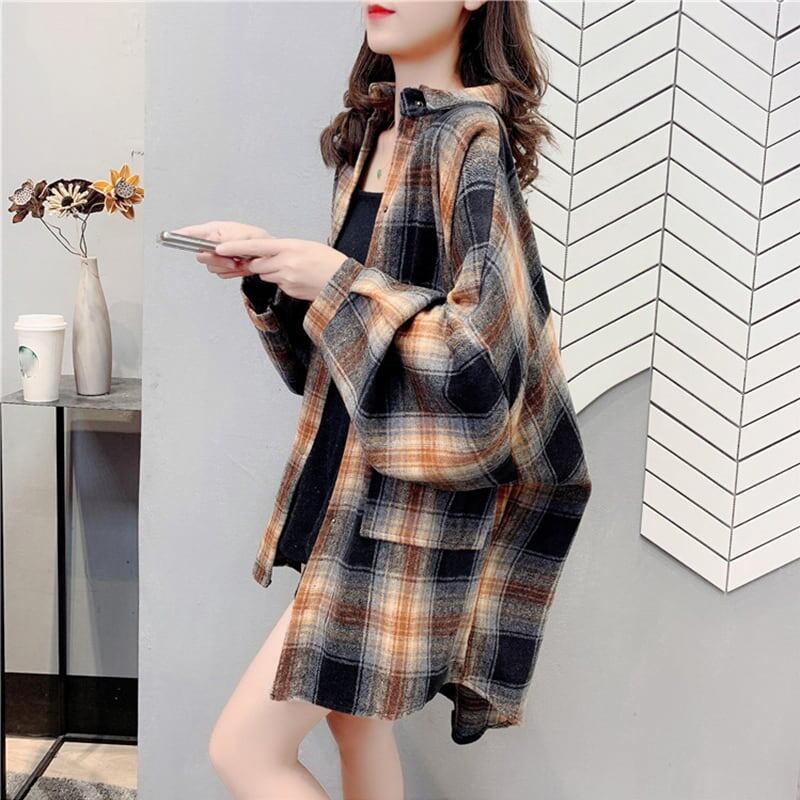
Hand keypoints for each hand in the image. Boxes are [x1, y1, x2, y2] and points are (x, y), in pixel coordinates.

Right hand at [171, 220, 271, 279]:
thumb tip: (213, 249)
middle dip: (217, 260)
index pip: (191, 232)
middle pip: (201, 255)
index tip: (165, 237)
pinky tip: (239, 267)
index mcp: (215, 230)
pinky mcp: (223, 265)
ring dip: (227, 267)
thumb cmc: (259, 241)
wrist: (269, 256)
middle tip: (232, 260)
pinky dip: (231, 272)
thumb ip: (225, 244)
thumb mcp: (242, 238)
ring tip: (240, 262)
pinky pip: (220, 273)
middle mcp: (214, 242)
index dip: (178, 236)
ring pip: (211, 267)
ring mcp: (218, 254)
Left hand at [214, 237, 348, 301]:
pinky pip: (279, 285)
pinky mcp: (290, 292)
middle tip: (274, 259)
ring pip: (267, 275)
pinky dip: (285, 281)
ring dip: (273, 272)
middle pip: (257, 264)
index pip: (254, 247)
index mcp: (289, 247)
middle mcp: (285, 264)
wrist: (346, 283)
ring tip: (295, 269)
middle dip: (259, 262)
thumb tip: (269, 255)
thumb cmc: (330, 262)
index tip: (218, 248)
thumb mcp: (307, 247)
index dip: (234, 248)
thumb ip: (285, 249)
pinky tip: (301, 279)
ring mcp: (287, 280)